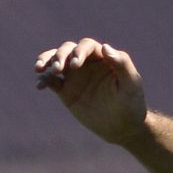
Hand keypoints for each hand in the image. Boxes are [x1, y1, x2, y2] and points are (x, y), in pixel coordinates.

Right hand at [34, 37, 148, 146]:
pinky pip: (51, 81)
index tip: (75, 64)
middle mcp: (88, 63)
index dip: (79, 51)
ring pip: (57, 61)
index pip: (87, 46)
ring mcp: (76, 76)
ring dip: (47, 60)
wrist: (122, 126)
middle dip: (60, 55)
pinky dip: (44, 80)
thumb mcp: (131, 83)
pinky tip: (40, 85)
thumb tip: (105, 46)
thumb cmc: (131, 102)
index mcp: (104, 57)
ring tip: (40, 69)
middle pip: (68, 49)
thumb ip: (122, 64)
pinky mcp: (66, 91)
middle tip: (57, 69)